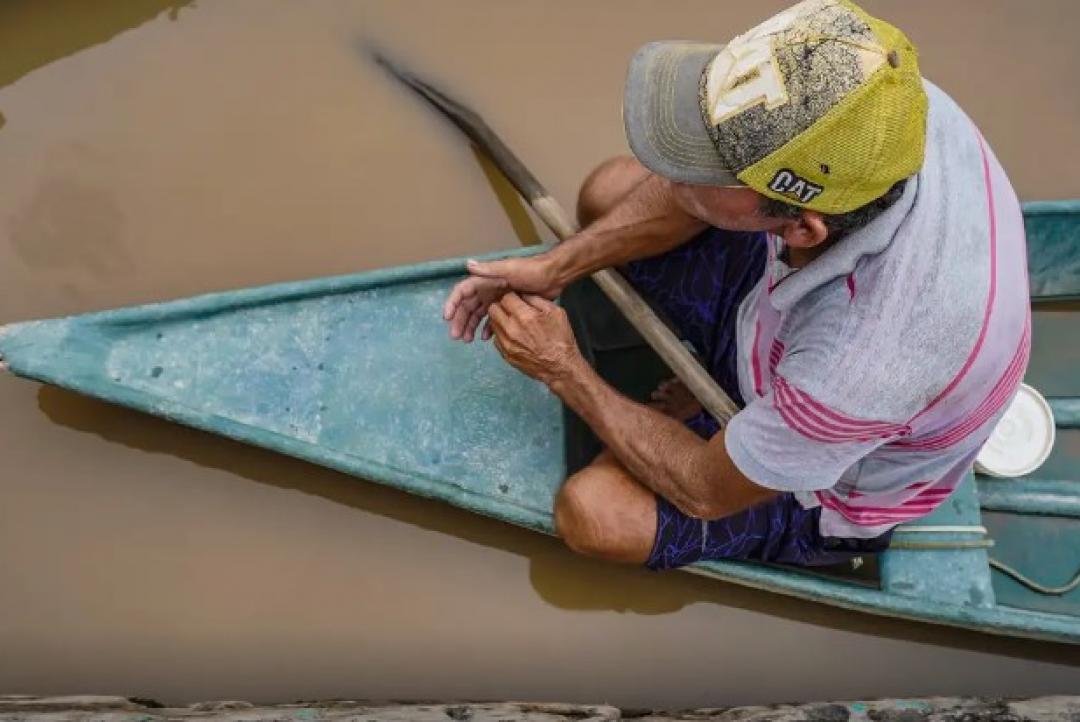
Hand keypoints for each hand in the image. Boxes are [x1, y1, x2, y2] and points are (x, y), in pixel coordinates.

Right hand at [443, 256, 562, 341]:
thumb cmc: (531, 271)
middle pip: (468, 306)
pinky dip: (487, 328)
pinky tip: (485, 338)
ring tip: (467, 340)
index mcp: (486, 280)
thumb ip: (489, 270)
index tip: (447, 317)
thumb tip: (468, 265)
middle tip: (456, 336)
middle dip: (460, 320)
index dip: (453, 303)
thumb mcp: (510, 269)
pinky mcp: (508, 307)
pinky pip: (493, 319)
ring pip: (478, 314)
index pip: (463, 292)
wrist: (553, 276)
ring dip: (471, 326)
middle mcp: (489, 289)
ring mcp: (497, 298)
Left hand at [487, 293, 582, 384]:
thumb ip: (536, 300)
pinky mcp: (505, 354)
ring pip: (492, 323)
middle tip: (512, 308)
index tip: (517, 298)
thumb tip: (522, 294)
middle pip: (493, 309)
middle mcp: (511, 329)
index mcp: (524, 316)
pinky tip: (515, 335)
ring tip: (514, 322)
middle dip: (502, 305)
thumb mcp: (555, 312)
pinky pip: (496, 338)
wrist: (560, 367)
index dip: (512, 295)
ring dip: (501, 319)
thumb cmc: (561, 339)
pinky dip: (503, 333)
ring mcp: (506, 343)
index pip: (505, 297)